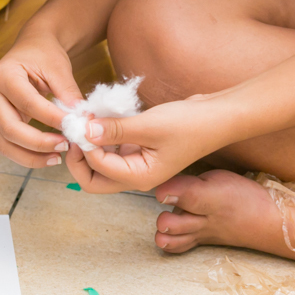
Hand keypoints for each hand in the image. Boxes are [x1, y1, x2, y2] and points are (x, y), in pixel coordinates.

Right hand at [0, 28, 81, 167]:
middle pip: (10, 128)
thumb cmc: (45, 54)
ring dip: (31, 156)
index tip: (74, 127)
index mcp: (4, 74)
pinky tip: (48, 156)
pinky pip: (7, 145)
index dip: (51, 118)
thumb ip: (68, 92)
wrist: (32, 48)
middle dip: (39, 143)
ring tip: (58, 157)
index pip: (28, 103)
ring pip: (5, 143)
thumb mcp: (59, 67)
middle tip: (65, 146)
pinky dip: (27, 155)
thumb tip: (80, 119)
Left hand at [63, 97, 218, 192]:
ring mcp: (138, 164)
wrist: (218, 116)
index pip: (97, 169)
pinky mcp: (141, 150)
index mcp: (140, 178)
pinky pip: (114, 148)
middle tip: (75, 129)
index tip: (79, 120)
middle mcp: (137, 176)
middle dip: (79, 156)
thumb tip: (84, 131)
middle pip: (94, 178)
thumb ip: (115, 130)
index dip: (83, 146)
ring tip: (86, 119)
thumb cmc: (190, 124)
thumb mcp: (149, 125)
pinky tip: (102, 117)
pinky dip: (104, 136)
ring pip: (102, 163)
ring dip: (90, 145)